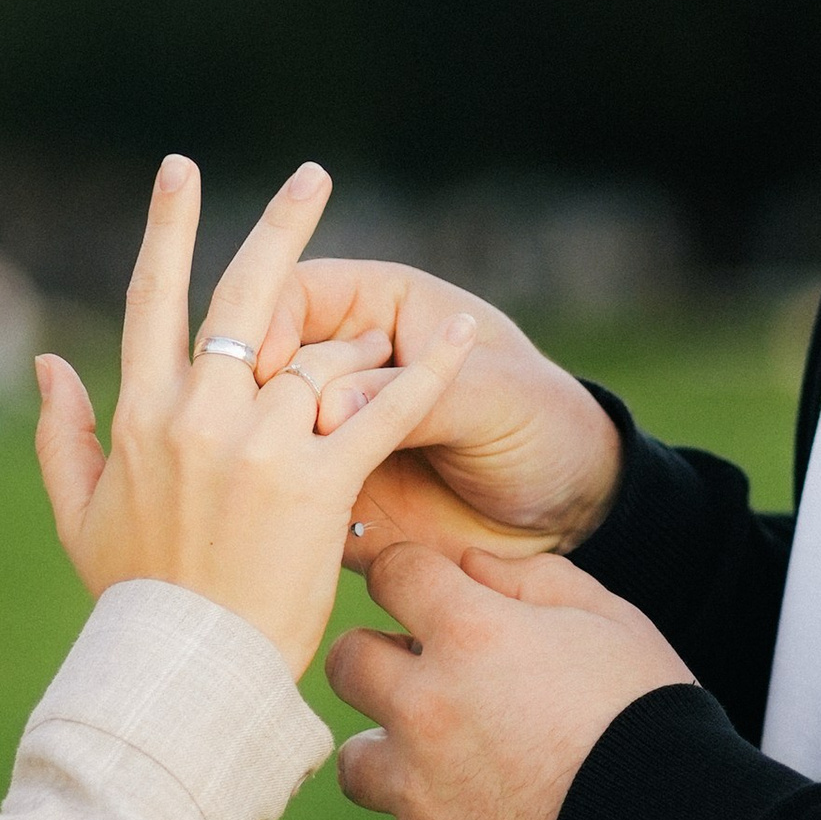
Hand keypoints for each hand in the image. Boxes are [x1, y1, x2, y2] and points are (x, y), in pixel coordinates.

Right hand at [32, 160, 479, 679]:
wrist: (182, 675)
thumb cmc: (131, 602)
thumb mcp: (78, 516)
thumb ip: (63, 433)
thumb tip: (48, 361)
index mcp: (142, 415)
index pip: (155, 298)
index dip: (169, 227)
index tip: (181, 172)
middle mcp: (199, 416)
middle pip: (245, 296)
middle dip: (280, 225)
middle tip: (313, 174)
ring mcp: (259, 447)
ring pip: (319, 357)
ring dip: (361, 339)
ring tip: (400, 328)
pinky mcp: (318, 485)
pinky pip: (383, 412)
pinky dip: (428, 371)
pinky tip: (461, 331)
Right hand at [249, 260, 621, 570]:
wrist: (566, 511)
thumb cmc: (540, 423)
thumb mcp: (494, 396)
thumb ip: (416, 396)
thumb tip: (327, 408)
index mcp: (376, 307)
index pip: (295, 292)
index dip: (268, 320)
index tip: (263, 366)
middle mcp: (340, 364)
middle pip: (261, 361)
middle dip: (254, 395)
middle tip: (270, 436)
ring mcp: (330, 430)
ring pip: (261, 430)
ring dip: (258, 454)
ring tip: (279, 487)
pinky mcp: (330, 490)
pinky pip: (285, 492)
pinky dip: (280, 506)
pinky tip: (297, 527)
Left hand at [325, 545, 693, 819]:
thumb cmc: (650, 714)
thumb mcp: (612, 620)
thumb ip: (533, 580)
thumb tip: (469, 564)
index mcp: (470, 631)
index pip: (392, 572)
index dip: (410, 579)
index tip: (426, 598)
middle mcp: (426, 705)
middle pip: (347, 661)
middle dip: (379, 662)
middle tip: (425, 680)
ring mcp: (419, 788)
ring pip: (353, 763)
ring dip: (387, 758)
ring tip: (437, 767)